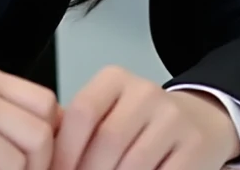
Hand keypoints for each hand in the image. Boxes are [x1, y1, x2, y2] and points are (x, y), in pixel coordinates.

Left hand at [51, 66, 239, 169]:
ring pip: (134, 163)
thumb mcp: (108, 110)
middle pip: (108, 140)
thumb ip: (78, 127)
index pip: (82, 111)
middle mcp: (145, 92)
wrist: (199, 121)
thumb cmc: (139, 121)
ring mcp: (173, 119)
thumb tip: (40, 154)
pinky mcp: (196, 147)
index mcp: (115, 79)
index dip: (64, 149)